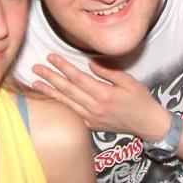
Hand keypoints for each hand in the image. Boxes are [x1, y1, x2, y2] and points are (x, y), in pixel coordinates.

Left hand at [32, 54, 170, 140]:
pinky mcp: (91, 126)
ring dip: (49, 92)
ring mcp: (91, 118)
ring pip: (66, 103)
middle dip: (50, 77)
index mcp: (104, 94)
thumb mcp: (129, 81)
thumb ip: (108, 72)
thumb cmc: (141, 100)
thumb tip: (90, 62)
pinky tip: (50, 99)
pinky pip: (72, 114)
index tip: (51, 57)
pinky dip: (60, 106)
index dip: (63, 66)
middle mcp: (95, 107)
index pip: (78, 77)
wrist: (147, 124)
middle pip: (68, 89)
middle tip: (36, 67)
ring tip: (35, 83)